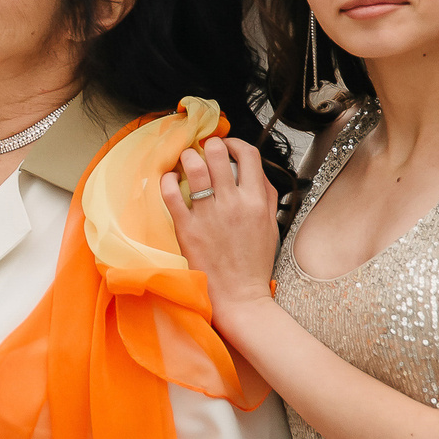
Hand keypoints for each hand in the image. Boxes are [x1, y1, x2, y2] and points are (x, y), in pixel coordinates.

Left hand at [161, 136, 280, 311]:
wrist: (239, 295)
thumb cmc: (254, 262)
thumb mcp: (271, 225)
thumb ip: (265, 195)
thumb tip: (254, 171)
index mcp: (256, 201)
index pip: (248, 155)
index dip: (235, 143)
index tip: (227, 144)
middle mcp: (233, 203)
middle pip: (217, 154)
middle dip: (207, 145)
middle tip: (201, 149)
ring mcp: (208, 215)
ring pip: (193, 168)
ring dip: (186, 158)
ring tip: (185, 161)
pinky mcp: (187, 228)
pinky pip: (171, 194)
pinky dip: (167, 180)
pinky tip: (169, 179)